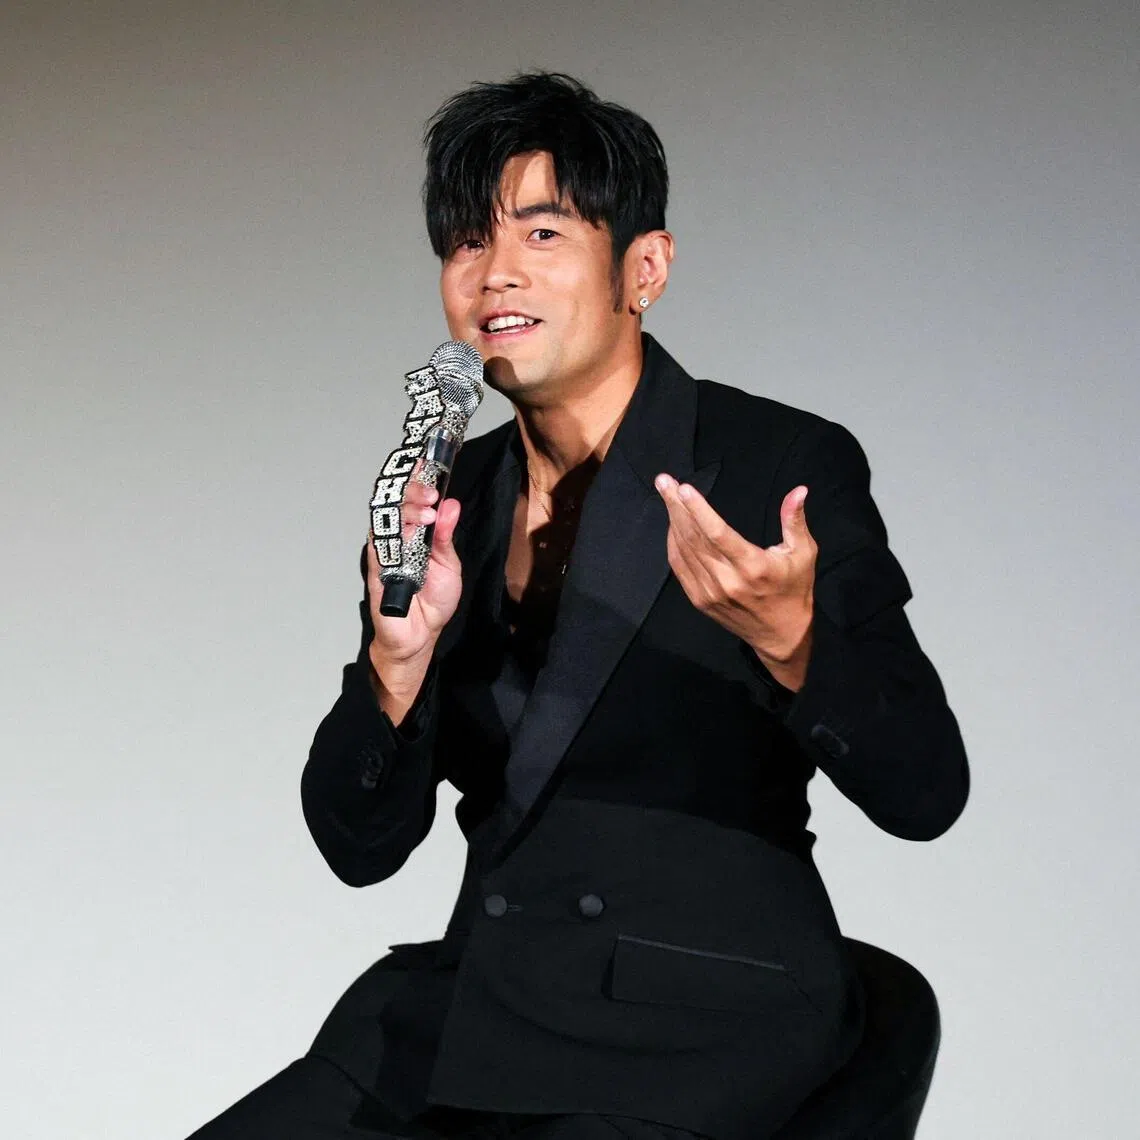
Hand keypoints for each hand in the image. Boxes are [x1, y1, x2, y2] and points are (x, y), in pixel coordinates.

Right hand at [363, 475, 462, 717]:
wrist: (420, 637)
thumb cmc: (432, 602)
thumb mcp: (449, 565)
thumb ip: (445, 536)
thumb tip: (451, 505)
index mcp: (417, 532)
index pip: (415, 498)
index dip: (420, 477)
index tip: (430, 460)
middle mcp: (398, 536)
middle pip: (397, 501)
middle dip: (413, 489)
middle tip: (431, 492)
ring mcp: (385, 550)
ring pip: (386, 517)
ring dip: (404, 508)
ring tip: (425, 508)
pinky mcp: (376, 567)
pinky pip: (378, 544)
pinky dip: (391, 533)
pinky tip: (407, 530)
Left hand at [654, 474, 815, 690]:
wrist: (781, 634)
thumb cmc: (795, 589)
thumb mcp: (803, 554)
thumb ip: (794, 521)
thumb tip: (799, 490)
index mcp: (753, 566)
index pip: (718, 533)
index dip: (698, 510)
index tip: (683, 488)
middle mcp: (727, 580)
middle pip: (694, 537)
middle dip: (676, 506)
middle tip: (664, 481)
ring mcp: (710, 592)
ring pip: (683, 550)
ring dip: (673, 520)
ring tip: (666, 494)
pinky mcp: (699, 600)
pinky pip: (679, 567)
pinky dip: (673, 543)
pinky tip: (673, 524)